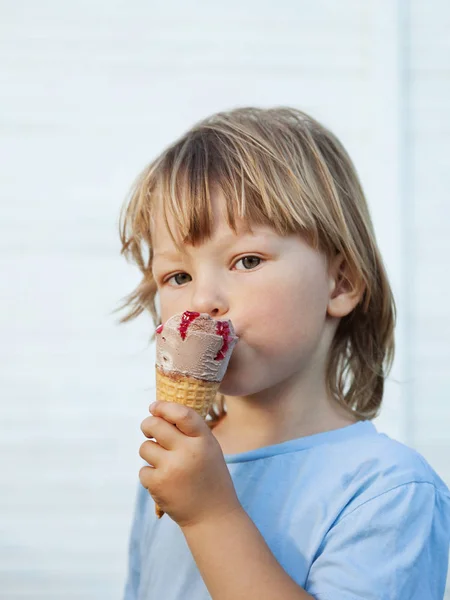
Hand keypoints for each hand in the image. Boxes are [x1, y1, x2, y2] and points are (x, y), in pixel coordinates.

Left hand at [139, 401, 241, 527]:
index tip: (154, 406)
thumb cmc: (210, 477)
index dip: (164, 407)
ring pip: (145, 447)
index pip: (181, 414)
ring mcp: (171, 468)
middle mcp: (188, 452)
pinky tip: (165, 482)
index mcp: (203, 440)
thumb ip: (189, 431)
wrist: (213, 516)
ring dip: (150, 452)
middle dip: (147, 425)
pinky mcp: (158, 485)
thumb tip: (159, 413)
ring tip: (165, 463)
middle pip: (155, 425)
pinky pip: (143, 470)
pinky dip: (150, 475)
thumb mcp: (209, 449)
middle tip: (148, 428)